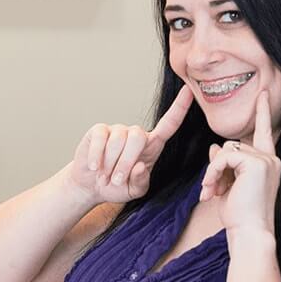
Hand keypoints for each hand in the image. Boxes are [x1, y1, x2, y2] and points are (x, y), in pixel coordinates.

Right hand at [66, 85, 193, 204]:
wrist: (91, 186)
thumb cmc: (116, 186)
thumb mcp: (134, 190)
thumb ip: (140, 181)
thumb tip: (139, 166)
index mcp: (152, 146)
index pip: (169, 124)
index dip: (179, 108)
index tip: (189, 91)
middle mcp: (136, 134)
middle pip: (138, 136)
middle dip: (125, 161)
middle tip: (116, 180)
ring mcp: (117, 130)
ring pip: (118, 140)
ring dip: (110, 163)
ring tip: (105, 176)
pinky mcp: (99, 130)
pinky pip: (101, 139)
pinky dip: (97, 156)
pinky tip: (94, 166)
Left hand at [200, 90, 280, 236]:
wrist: (249, 232)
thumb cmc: (240, 215)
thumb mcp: (228, 184)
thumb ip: (223, 164)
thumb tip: (215, 146)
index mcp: (267, 163)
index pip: (263, 133)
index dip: (262, 112)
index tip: (260, 93)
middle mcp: (270, 159)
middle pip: (232, 145)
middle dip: (216, 167)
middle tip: (210, 191)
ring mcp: (265, 160)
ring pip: (226, 150)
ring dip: (212, 172)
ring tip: (211, 192)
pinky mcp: (256, 163)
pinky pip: (223, 156)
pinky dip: (213, 172)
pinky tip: (212, 189)